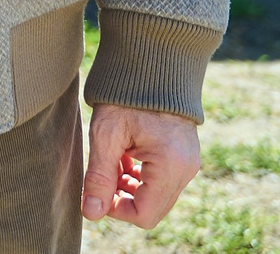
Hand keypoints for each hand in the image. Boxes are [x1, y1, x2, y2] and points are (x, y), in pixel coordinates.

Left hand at [81, 104, 200, 228]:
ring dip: (129, 186)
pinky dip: (140, 176)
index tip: (97, 190)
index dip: (116, 210)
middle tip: (103, 171)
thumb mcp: (105, 134)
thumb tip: (91, 214)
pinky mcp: (184, 157)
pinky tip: (123, 155)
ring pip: (156, 196)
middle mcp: (186, 170)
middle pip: (152, 208)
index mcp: (170, 166)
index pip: (144, 215)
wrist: (152, 65)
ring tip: (111, 159)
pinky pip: (162, 181)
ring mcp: (189, 164)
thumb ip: (99, 176)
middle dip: (122, 197)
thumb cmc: (126, 96)